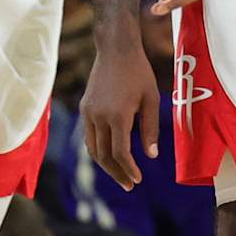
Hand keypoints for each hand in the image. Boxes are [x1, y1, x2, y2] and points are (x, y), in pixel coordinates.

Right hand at [81, 39, 159, 190]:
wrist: (115, 49)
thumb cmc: (139, 72)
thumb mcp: (151, 100)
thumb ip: (150, 129)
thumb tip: (151, 156)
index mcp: (117, 115)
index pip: (120, 153)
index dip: (129, 169)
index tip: (138, 180)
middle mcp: (98, 116)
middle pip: (103, 156)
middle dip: (117, 173)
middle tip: (129, 186)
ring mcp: (88, 112)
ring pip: (92, 148)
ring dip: (105, 165)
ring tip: (120, 175)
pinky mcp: (84, 108)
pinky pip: (89, 136)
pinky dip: (98, 150)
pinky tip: (109, 156)